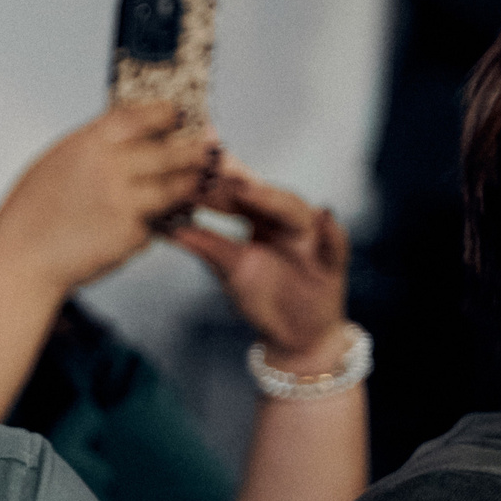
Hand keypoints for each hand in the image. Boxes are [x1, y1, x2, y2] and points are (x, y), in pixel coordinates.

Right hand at [0, 101, 217, 293]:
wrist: (21, 260)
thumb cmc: (30, 215)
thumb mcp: (55, 162)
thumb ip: (92, 147)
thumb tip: (127, 135)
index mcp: (88, 143)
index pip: (141, 116)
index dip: (166, 114)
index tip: (176, 115)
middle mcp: (110, 168)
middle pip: (171, 151)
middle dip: (192, 151)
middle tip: (203, 151)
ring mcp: (124, 202)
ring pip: (175, 188)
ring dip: (188, 185)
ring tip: (194, 184)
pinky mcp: (131, 233)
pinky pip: (155, 223)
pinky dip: (152, 225)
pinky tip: (139, 225)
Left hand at [167, 154, 349, 367]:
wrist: (293, 334)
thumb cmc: (262, 295)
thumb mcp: (228, 267)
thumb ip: (204, 243)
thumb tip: (165, 224)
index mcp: (261, 219)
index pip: (238, 194)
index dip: (215, 182)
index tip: (188, 168)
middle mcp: (287, 222)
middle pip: (266, 195)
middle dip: (239, 182)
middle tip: (212, 167)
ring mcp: (312, 239)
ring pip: (296, 212)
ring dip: (273, 199)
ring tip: (248, 189)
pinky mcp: (332, 263)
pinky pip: (336, 245)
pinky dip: (332, 231)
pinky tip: (324, 215)